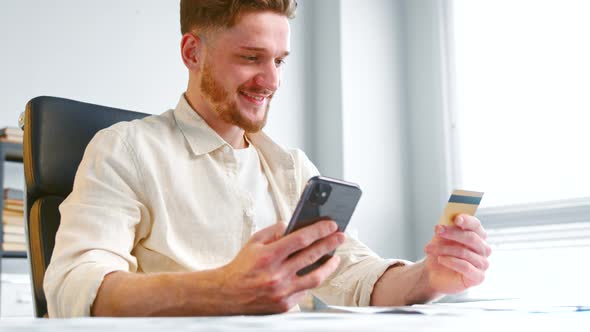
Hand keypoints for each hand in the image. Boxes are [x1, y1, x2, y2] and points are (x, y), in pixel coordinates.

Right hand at [218, 220, 344, 313]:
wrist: (228, 294)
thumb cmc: (242, 266)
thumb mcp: (254, 242)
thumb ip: (274, 231)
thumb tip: (293, 225)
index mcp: (269, 256)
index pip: (301, 239)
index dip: (319, 230)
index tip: (331, 225)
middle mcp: (277, 275)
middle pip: (312, 256)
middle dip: (330, 244)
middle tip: (341, 236)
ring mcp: (282, 292)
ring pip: (315, 277)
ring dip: (329, 266)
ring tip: (335, 257)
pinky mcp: (284, 305)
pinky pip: (305, 291)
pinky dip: (311, 280)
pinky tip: (316, 272)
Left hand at [423, 214, 491, 293]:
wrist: (434, 272)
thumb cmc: (441, 252)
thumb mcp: (441, 237)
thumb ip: (445, 228)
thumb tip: (444, 222)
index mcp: (477, 235)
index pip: (476, 225)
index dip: (467, 220)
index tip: (456, 219)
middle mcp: (483, 248)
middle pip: (471, 238)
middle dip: (452, 233)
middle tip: (437, 230)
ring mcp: (482, 263)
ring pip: (464, 252)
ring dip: (444, 249)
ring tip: (429, 249)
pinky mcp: (478, 277)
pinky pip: (465, 267)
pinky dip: (451, 262)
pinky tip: (440, 259)